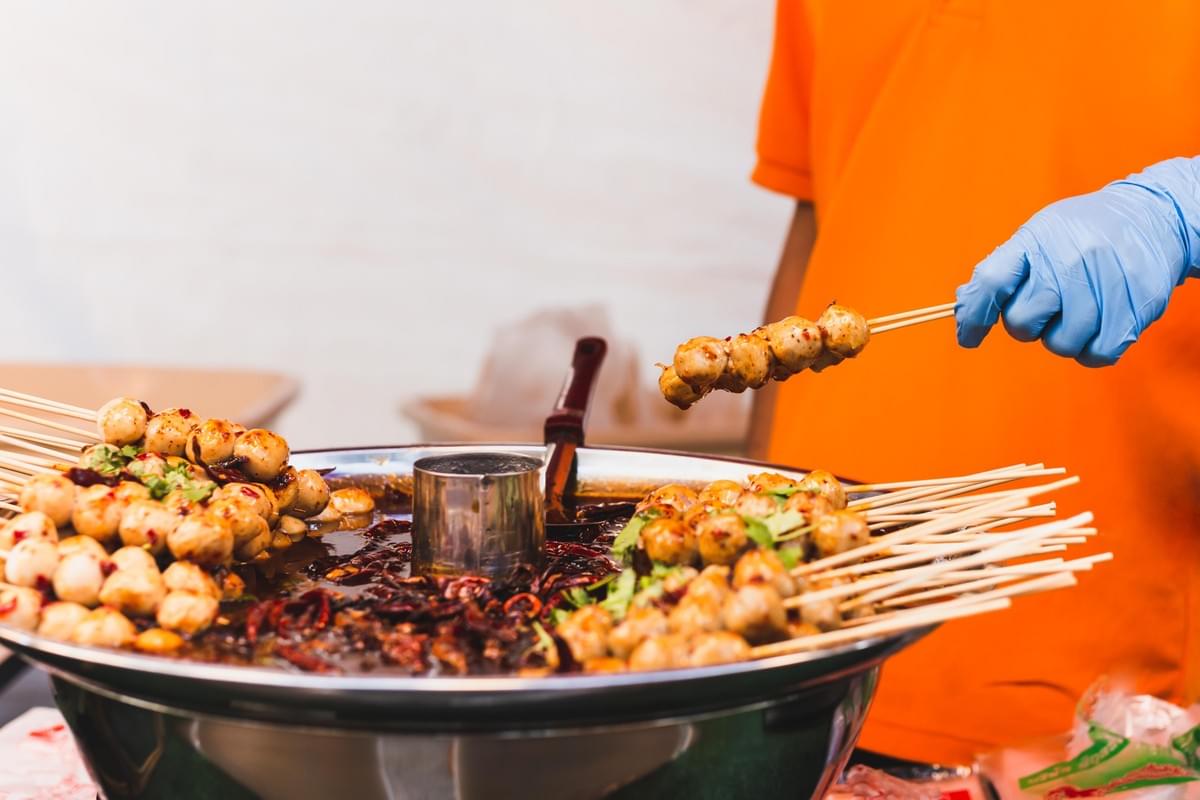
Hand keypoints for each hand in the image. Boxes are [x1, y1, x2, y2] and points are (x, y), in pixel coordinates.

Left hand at [955, 157, 1199, 365]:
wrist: (1155, 216)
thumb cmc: (1083, 232)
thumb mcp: (1040, 233)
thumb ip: (1003, 269)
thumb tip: (963, 307)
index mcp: (1037, 239)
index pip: (991, 282)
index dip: (973, 316)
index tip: (968, 338)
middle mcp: (1069, 260)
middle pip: (1021, 322)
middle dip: (1026, 324)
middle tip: (1049, 305)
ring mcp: (1103, 285)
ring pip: (1059, 344)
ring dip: (1062, 336)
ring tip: (1079, 309)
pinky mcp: (1134, 310)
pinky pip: (1095, 354)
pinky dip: (1092, 348)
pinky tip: (1099, 324)